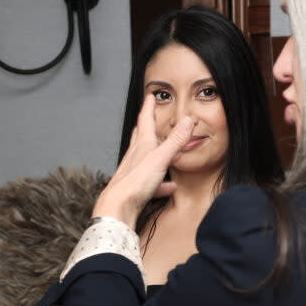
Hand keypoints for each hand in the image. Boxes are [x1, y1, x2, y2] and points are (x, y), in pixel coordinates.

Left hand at [92, 95, 191, 226]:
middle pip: (141, 136)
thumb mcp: (160, 158)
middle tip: (149, 118)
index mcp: (142, 145)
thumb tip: (187, 120)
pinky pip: (152, 182)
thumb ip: (175, 140)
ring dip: (155, 153)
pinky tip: (169, 187)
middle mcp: (135, 156)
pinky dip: (162, 182)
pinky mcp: (136, 189)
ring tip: (164, 151)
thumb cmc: (135, 183)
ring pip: (146, 158)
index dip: (149, 107)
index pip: (145, 120)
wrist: (117, 208)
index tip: (150, 97)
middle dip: (146, 125)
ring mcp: (134, 172)